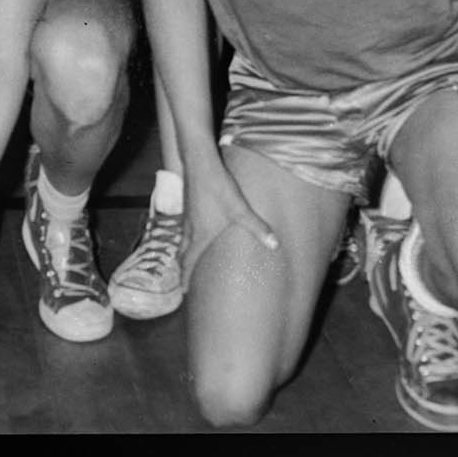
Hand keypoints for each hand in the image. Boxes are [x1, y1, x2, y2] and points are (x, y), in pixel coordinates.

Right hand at [184, 158, 277, 281]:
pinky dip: (188, 238)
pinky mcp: (189, 206)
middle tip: (184, 281)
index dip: (186, 279)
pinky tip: (196, 233)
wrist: (200, 163)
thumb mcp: (240, 210)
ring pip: (183, 241)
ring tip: (188, 260)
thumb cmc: (218, 189)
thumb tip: (275, 245)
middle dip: (183, 269)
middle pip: (182, 254)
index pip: (189, 263)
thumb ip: (257, 228)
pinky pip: (185, 229)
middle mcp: (190, 230)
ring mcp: (187, 217)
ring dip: (184, 253)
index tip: (184, 293)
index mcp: (200, 236)